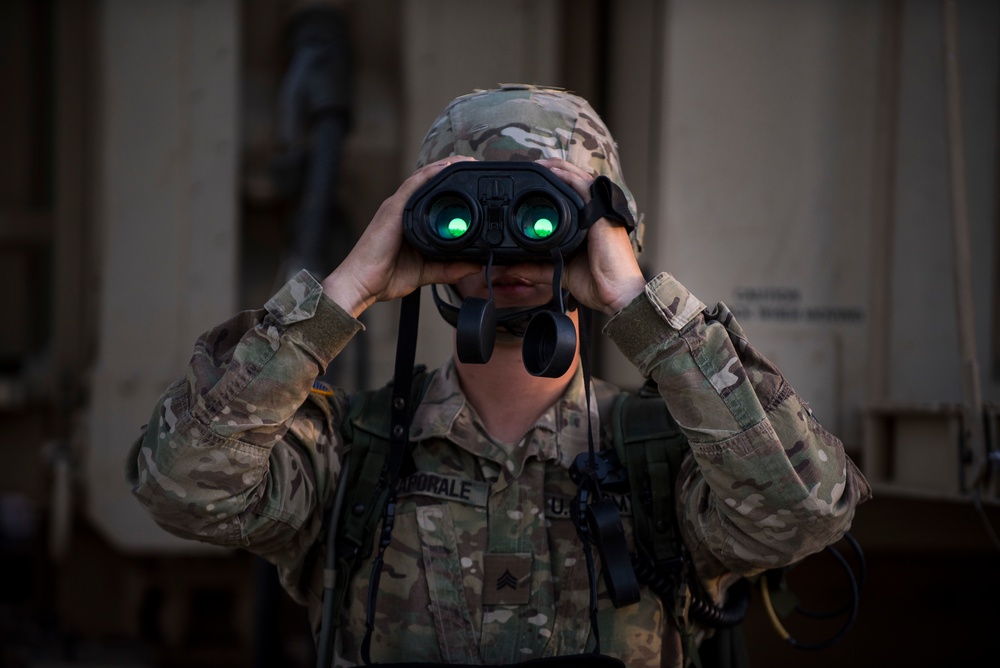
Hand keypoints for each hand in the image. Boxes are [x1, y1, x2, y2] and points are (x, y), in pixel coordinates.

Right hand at [321, 157, 480, 317]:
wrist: (361, 283)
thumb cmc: (384, 277)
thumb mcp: (426, 272)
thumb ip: (449, 269)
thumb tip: (474, 267)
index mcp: (408, 222)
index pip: (430, 197)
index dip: (449, 187)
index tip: (470, 182)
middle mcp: (401, 210)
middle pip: (427, 183)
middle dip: (449, 170)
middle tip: (471, 164)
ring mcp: (396, 208)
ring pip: (422, 179)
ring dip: (443, 167)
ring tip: (463, 160)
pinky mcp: (392, 210)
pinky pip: (413, 186)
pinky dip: (430, 174)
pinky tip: (446, 167)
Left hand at [534, 158, 646, 315]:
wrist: (616, 294)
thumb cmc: (597, 284)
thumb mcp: (558, 272)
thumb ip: (535, 269)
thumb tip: (510, 268)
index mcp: (586, 225)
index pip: (570, 197)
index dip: (553, 186)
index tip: (530, 184)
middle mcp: (594, 215)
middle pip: (574, 183)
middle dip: (553, 172)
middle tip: (531, 167)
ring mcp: (600, 213)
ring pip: (580, 180)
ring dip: (559, 169)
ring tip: (540, 165)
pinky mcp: (602, 214)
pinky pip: (585, 188)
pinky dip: (569, 178)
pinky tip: (554, 172)